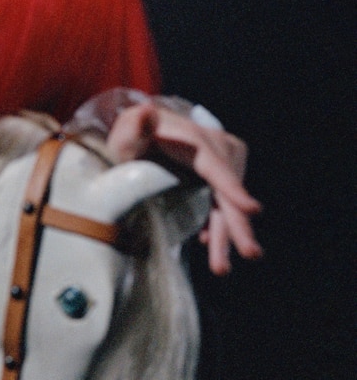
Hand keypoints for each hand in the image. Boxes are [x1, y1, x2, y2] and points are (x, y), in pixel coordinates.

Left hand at [104, 101, 261, 274]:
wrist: (143, 130)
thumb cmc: (132, 134)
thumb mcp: (128, 131)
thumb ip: (135, 126)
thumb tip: (144, 112)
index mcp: (196, 141)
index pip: (217, 167)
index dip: (233, 190)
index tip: (252, 210)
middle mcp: (215, 151)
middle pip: (228, 193)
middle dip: (238, 225)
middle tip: (250, 254)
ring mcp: (219, 166)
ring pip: (226, 204)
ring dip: (227, 236)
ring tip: (221, 267)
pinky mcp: (216, 179)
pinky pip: (221, 205)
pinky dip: (216, 226)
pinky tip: (206, 244)